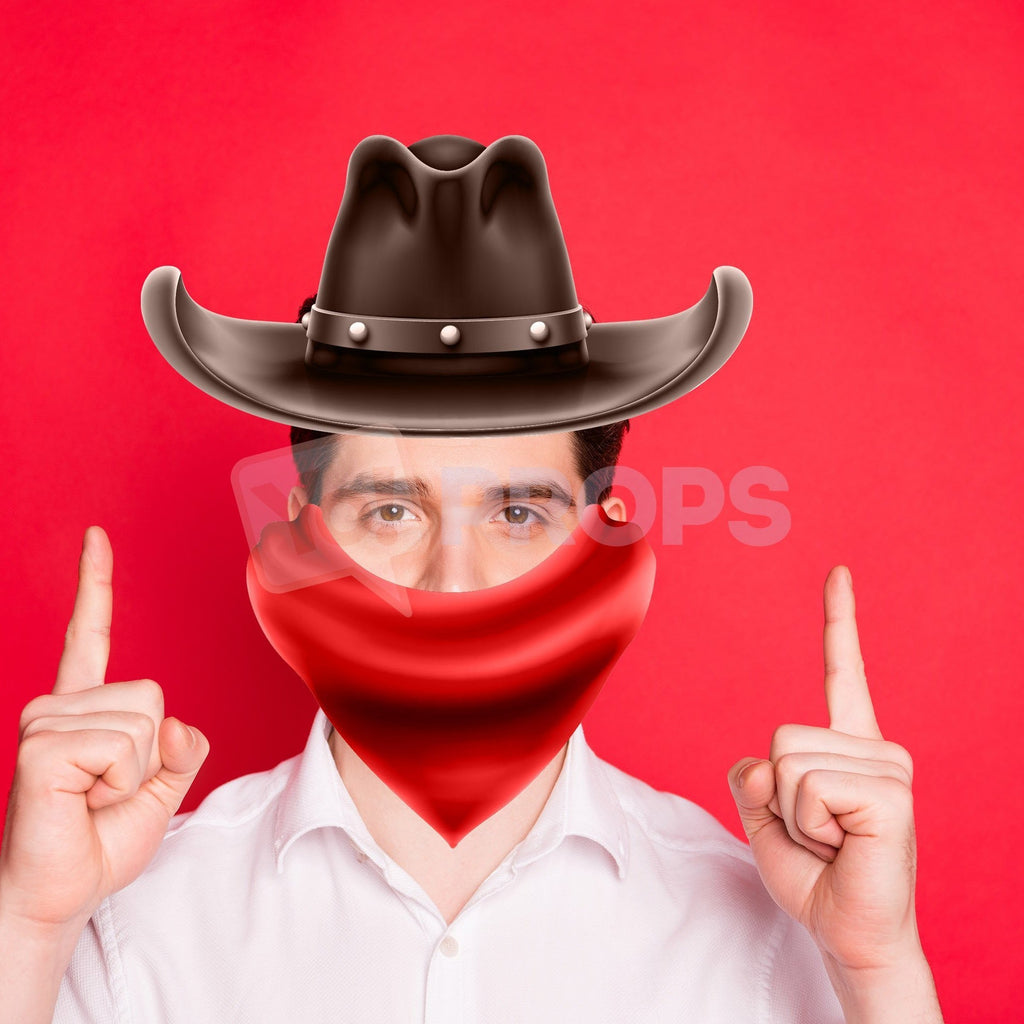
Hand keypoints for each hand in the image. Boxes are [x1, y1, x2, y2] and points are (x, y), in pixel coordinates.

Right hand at [0, 526, 209, 932]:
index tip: (96, 536)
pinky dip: (121, 784)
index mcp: (86, 707)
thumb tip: (180, 727)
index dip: (95, 583)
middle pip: (154, 694)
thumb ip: (183, 750)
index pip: (90, 634)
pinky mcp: (42, 745)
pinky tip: (82, 800)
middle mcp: (60, 704)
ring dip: (134, 774)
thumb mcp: (163, 790)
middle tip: (105, 792)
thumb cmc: (102, 842)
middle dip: (151, 754)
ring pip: (144, 721)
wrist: (62, 893)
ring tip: (90, 798)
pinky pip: (124, 747)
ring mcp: (45, 721)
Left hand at [727, 566, 922, 973]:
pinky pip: (807, 786)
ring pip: (788, 760)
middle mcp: (875, 747)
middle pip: (779, 735)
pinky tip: (844, 845)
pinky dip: (808, 824)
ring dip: (793, 814)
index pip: (845, 670)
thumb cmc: (812, 874)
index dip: (839, 620)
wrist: (847, 931)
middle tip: (816, 833)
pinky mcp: (890, 792)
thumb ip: (754, 776)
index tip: (838, 572)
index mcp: (848, 745)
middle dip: (778, 795)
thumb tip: (766, 763)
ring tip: (832, 841)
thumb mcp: (764, 816)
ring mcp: (888, 766)